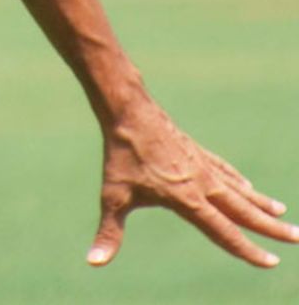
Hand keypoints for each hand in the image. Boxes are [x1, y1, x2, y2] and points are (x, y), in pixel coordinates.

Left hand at [89, 95, 297, 268]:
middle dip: (271, 227)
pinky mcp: (194, 149)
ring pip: (238, 188)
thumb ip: (109, 232)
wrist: (127, 109)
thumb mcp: (114, 195)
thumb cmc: (120, 154)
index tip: (270, 262)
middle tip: (298, 238)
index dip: (247, 250)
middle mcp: (202, 182)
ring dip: (261, 203)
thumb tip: (92, 262)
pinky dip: (237, 179)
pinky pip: (223, 168)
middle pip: (243, 210)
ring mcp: (200, 164)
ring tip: (283, 214)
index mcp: (188, 199)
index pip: (223, 231)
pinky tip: (247, 184)